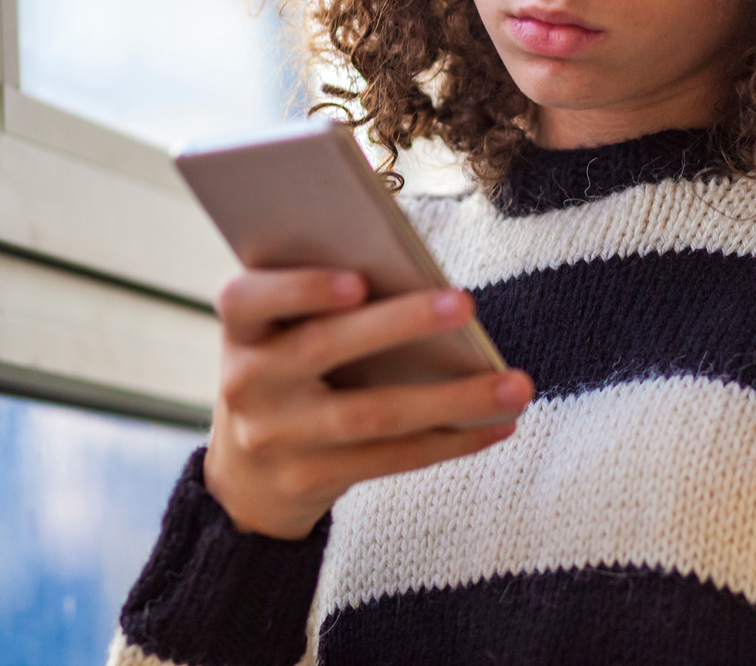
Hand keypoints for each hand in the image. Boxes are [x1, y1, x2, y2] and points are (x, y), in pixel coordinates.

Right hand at [203, 268, 533, 540]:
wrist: (244, 477)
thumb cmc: (286, 372)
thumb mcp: (279, 333)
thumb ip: (321, 301)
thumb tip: (417, 275)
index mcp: (240, 328)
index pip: (248, 298)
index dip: (300, 288)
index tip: (357, 280)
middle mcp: (246, 381)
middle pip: (325, 347)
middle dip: (399, 323)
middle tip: (465, 302)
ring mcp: (274, 437)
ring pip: (372, 414)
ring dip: (451, 398)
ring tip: (515, 385)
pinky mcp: (308, 480)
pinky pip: (390, 458)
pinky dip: (450, 441)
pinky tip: (498, 426)